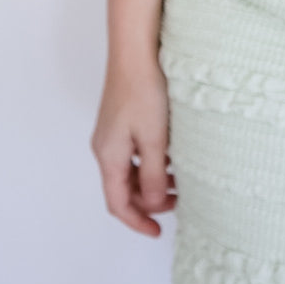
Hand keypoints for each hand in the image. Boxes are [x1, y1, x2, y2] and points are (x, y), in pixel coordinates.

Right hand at [91, 55, 176, 236]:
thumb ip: (152, 177)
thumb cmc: (145, 92)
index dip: (137, 221)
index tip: (157, 232)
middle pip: (123, 188)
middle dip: (148, 201)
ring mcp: (111, 133)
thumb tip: (151, 205)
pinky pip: (133, 153)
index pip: (118, 203)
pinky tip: (171, 156)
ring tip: (179, 180)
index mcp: (109, 156)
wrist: (135, 51)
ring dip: (151, 181)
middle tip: (177, 202)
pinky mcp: (120, 120)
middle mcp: (105, 147)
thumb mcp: (154, 140)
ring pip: (129, 170)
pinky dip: (150, 162)